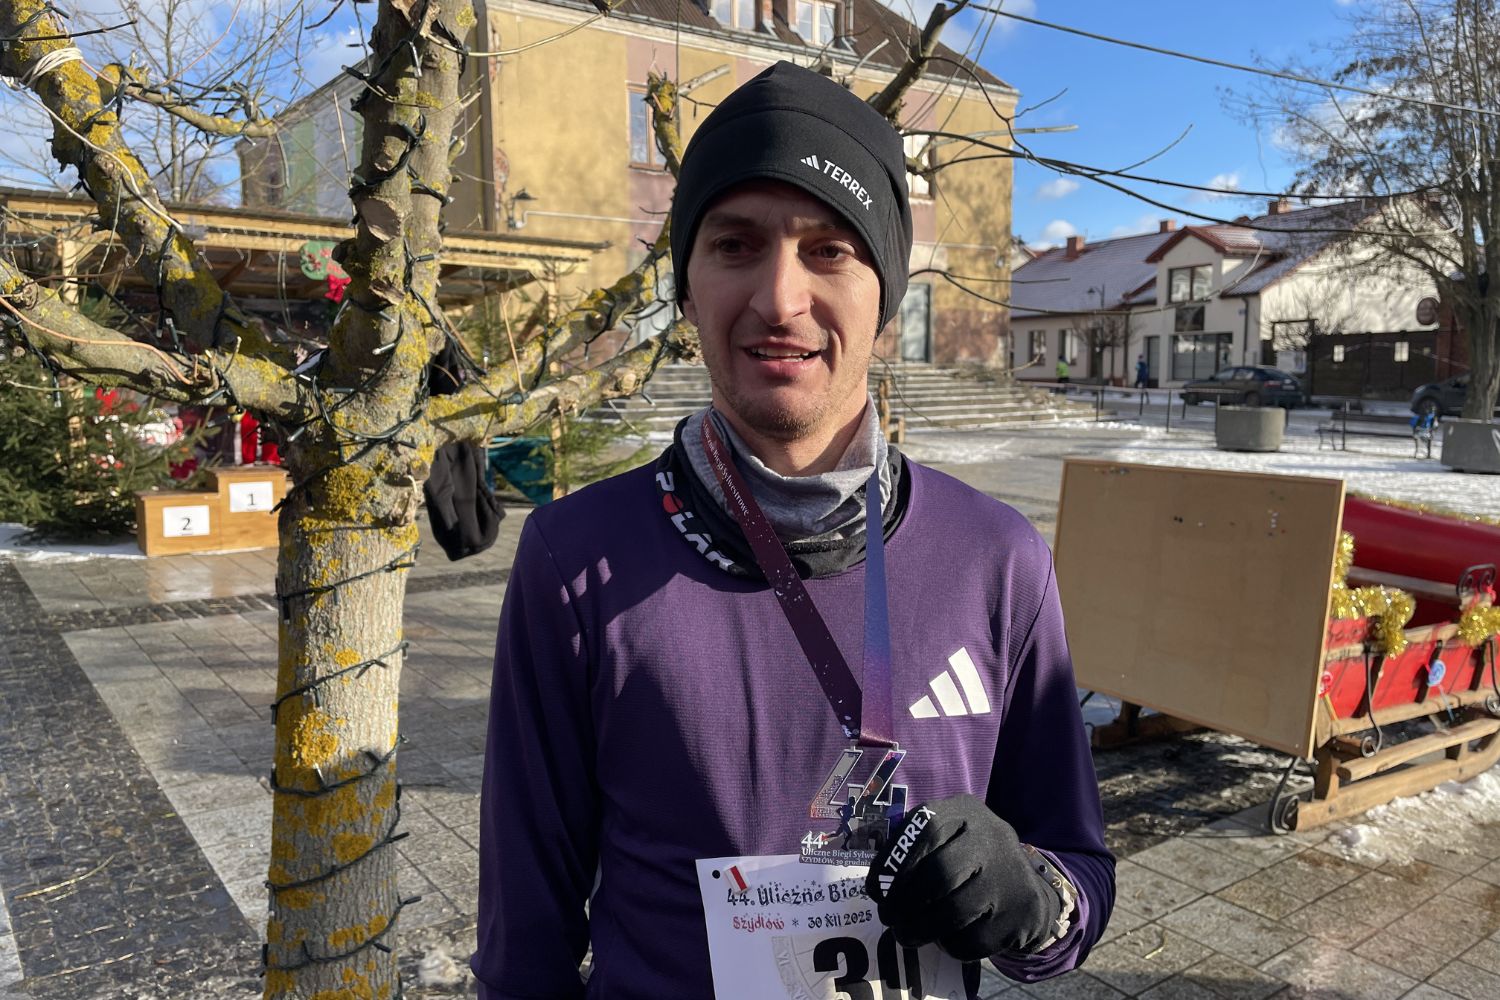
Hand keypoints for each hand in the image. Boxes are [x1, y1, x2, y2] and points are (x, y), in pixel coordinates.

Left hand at [864, 794, 1062, 959]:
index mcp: (966, 812)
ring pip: (956, 911)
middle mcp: (992, 837)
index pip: (925, 828)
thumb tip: (878, 886)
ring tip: (906, 935)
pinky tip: (946, 937)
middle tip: (888, 918)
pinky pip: (975, 938)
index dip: (894, 861)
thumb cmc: (968, 863)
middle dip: (905, 902)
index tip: (875, 890)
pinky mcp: (1022, 912)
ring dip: (922, 929)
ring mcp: (1011, 875)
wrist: (1024, 889)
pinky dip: (952, 944)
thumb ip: (912, 852)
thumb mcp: (945, 840)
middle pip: (940, 872)